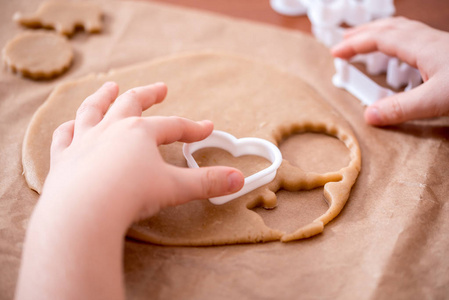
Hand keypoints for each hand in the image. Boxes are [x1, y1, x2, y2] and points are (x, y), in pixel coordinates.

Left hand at [16, 82, 243, 299]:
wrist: (83, 212)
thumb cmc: (130, 195)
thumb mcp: (175, 188)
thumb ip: (207, 182)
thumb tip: (239, 180)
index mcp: (140, 132)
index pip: (173, 126)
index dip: (193, 128)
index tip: (207, 128)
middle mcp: (111, 129)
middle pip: (131, 103)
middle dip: (149, 95)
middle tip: (161, 88)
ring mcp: (84, 141)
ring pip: (93, 110)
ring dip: (103, 97)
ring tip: (110, 87)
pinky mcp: (63, 159)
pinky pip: (64, 137)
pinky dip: (69, 129)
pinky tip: (71, 125)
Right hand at [331, 17, 448, 125]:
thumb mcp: (435, 101)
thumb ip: (401, 108)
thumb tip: (369, 115)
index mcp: (421, 47)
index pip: (379, 39)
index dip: (354, 44)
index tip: (336, 53)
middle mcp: (429, 39)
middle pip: (388, 28)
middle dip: (362, 33)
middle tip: (343, 40)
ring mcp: (439, 42)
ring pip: (401, 29)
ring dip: (378, 32)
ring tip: (364, 39)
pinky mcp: (446, 50)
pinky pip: (413, 35)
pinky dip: (395, 38)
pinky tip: (398, 49)